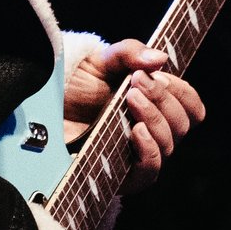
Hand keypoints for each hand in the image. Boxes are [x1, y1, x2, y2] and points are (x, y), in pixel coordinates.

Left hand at [64, 38, 207, 194]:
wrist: (40, 114)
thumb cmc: (74, 88)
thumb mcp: (101, 61)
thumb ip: (129, 53)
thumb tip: (160, 58)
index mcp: (156, 106)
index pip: (190, 105)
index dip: (180, 91)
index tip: (156, 75)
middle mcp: (153, 132)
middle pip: (182, 123)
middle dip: (162, 98)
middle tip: (136, 82)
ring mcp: (138, 155)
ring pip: (169, 144)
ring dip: (154, 118)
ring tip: (130, 99)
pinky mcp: (122, 175)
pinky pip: (150, 171)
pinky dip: (148, 150)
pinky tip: (136, 131)